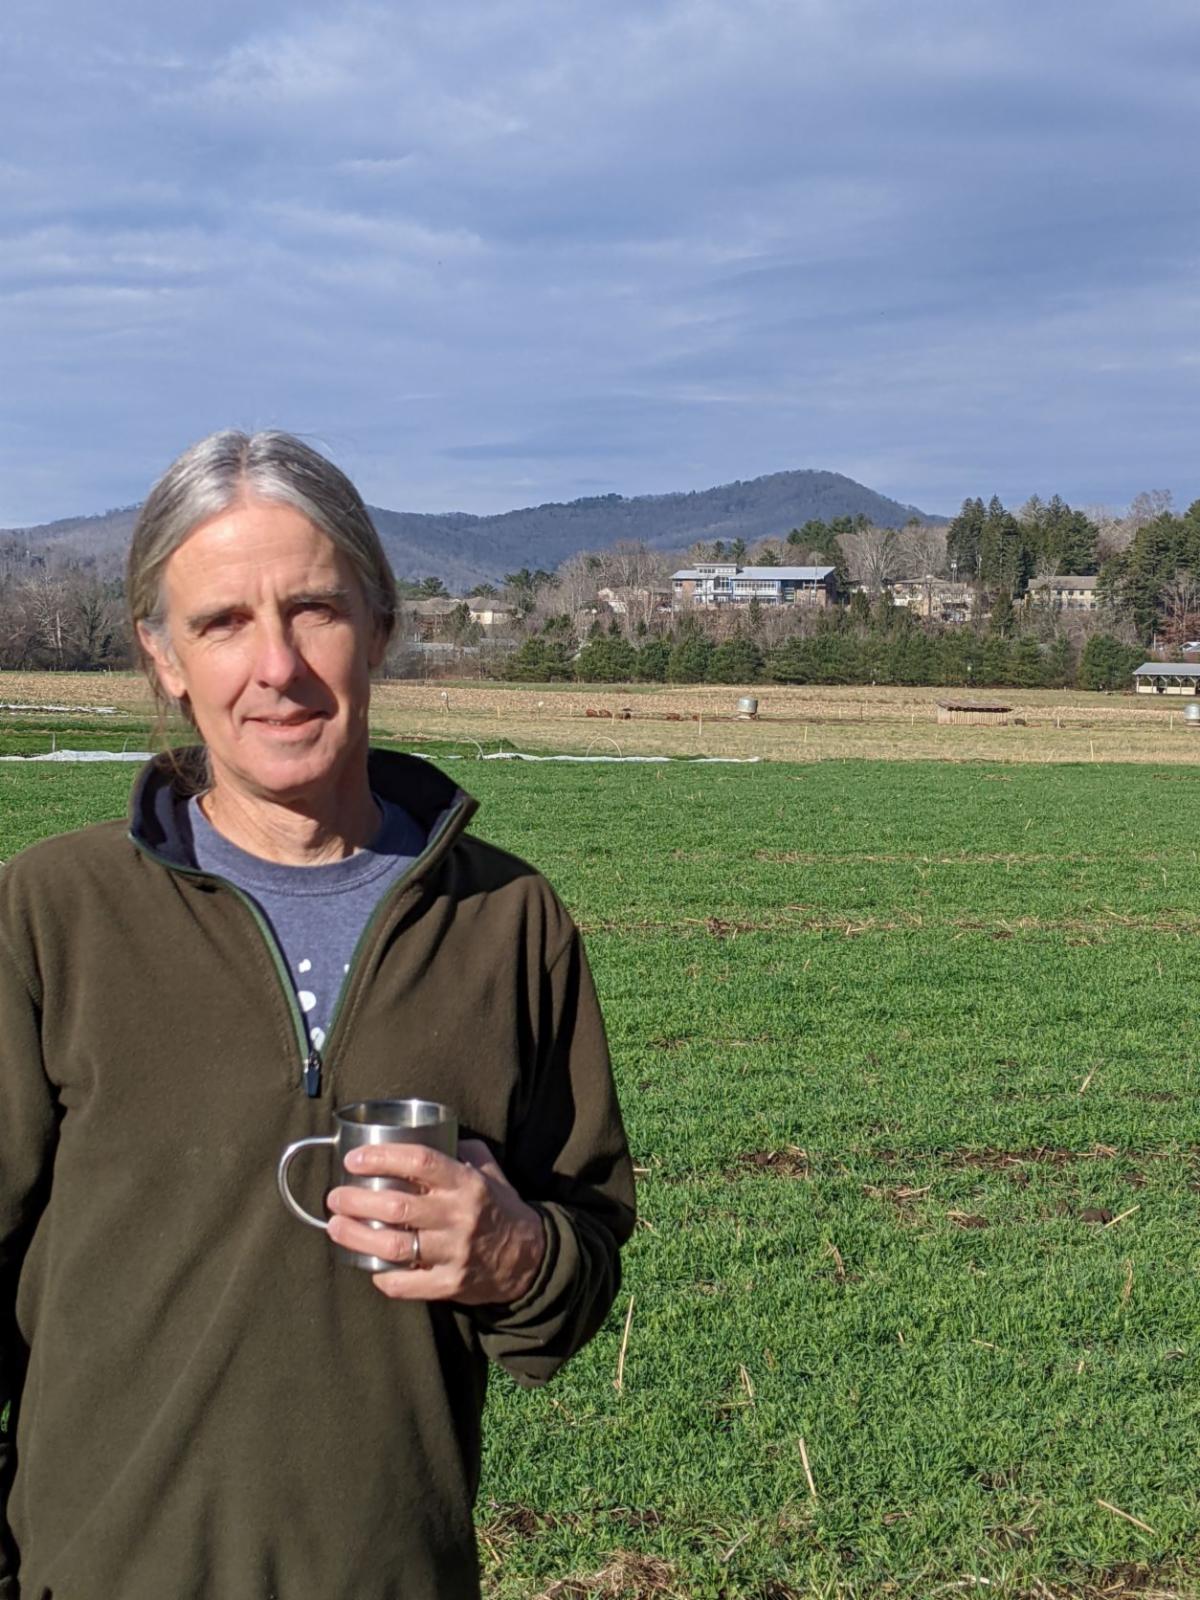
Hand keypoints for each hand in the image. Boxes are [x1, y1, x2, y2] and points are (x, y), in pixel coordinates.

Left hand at [326, 1138, 545, 1304]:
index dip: (382, 1157)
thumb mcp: (489, 1172)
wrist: (530, 1258)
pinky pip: (407, 1284)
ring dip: (357, 1236)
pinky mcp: (450, 1284)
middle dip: (357, 1200)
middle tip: (334, 1196)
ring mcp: (454, 1252)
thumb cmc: (500, 1208)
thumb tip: (428, 1133)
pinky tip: (369, 1267)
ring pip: (395, 1246)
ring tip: (336, 1227)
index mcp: (467, 1183)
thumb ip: (462, 1151)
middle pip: (397, 1206)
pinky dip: (383, 1277)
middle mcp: (459, 1216)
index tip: (355, 1159)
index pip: (420, 1161)